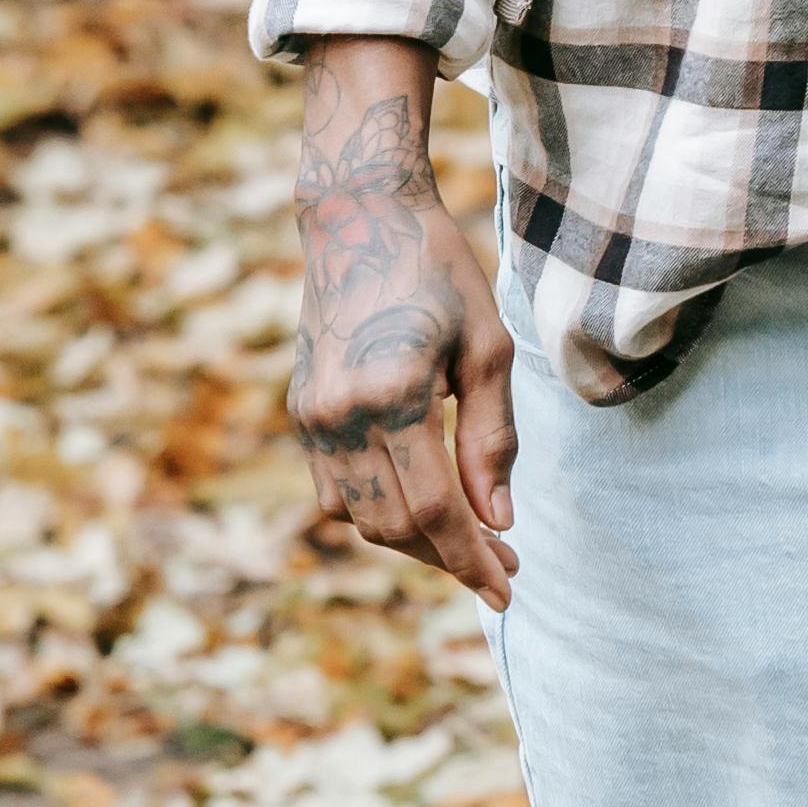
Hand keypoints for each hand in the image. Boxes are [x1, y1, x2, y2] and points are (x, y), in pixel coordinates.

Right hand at [289, 41, 520, 605]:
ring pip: (360, 518)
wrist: (358, 216)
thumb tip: (498, 519)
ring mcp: (311, 416)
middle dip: (450, 557)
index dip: (472, 559)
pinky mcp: (300, 411)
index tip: (507, 589)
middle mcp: (339, 414)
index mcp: (392, 393)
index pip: (434, 510)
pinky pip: (335, 490)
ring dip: (413, 540)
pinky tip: (421, 501)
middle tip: (504, 561)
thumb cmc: (438, 271)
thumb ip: (492, 438)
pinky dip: (378, 509)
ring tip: (468, 537)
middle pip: (395, 526)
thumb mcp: (488, 346)